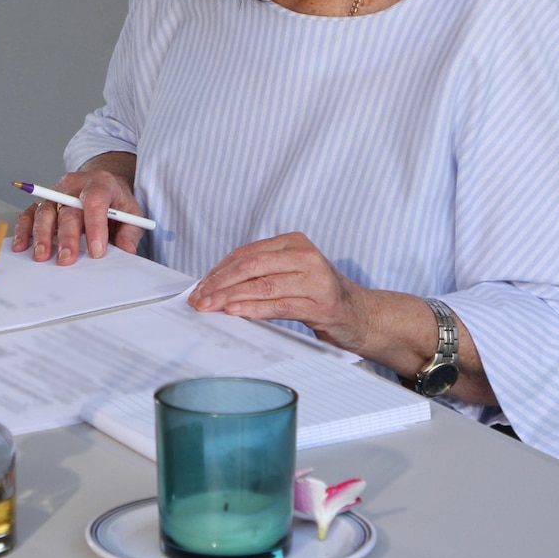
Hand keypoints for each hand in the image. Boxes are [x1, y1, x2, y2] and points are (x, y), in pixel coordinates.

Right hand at [11, 167, 144, 265]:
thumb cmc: (115, 201)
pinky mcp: (42, 202)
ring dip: (41, 235)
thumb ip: (130, 232)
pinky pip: (29, 214)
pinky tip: (22, 246)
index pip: (95, 201)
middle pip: (68, 209)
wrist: (100, 186)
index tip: (96, 251)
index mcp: (100, 183)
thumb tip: (126, 250)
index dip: (95, 226)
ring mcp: (56, 192)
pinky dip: (24, 230)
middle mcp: (75, 185)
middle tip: (67, 259)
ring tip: (42, 256)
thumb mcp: (131, 212)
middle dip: (67, 237)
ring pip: (45, 211)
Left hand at [188, 233, 375, 353]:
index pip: (246, 253)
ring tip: (210, 307)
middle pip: (251, 265)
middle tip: (199, 299)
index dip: (219, 270)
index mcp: (294, 242)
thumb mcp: (291, 274)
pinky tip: (235, 312)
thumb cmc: (319, 295)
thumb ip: (261, 273)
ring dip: (230, 298)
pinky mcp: (320, 303)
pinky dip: (253, 308)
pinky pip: (278, 304)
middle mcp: (305, 255)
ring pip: (262, 285)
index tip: (199, 286)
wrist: (359, 315)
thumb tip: (215, 285)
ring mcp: (314, 278)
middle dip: (220, 283)